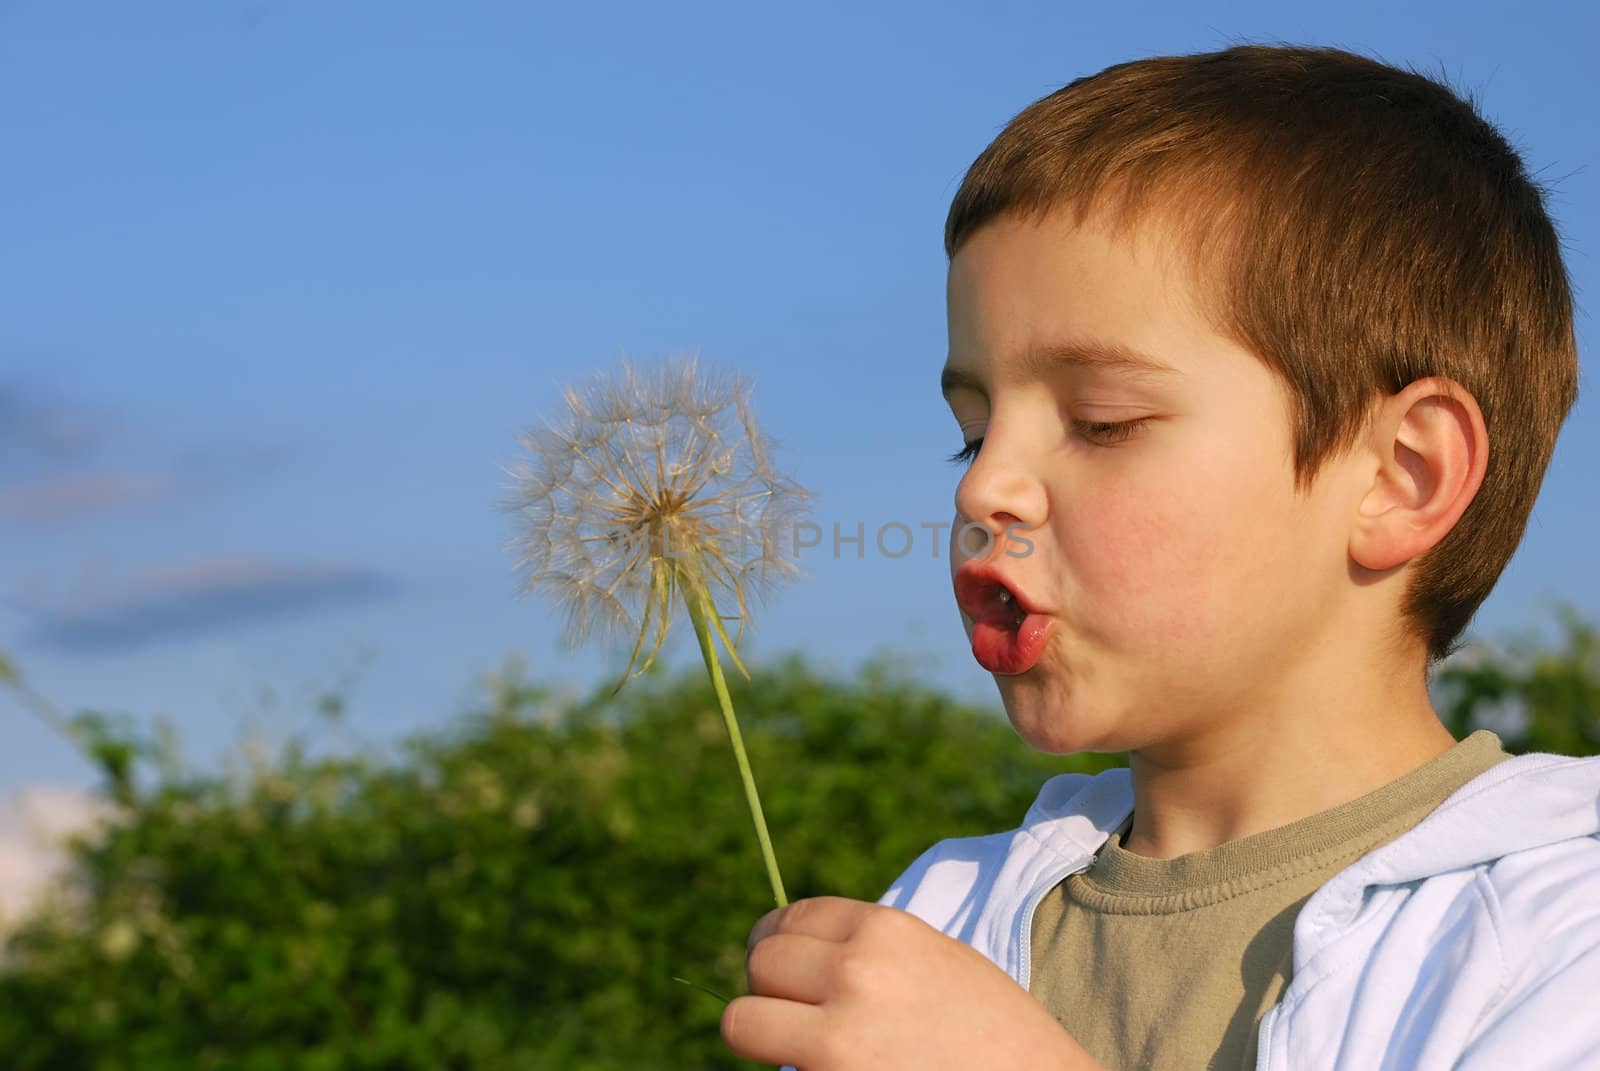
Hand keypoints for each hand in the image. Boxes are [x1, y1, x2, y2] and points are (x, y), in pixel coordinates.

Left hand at [720, 896, 1104, 1069]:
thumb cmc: (996, 1034)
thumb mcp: (938, 961)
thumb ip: (870, 951)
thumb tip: (797, 960)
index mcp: (885, 930)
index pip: (790, 919)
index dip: (778, 945)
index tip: (779, 969)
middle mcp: (855, 973)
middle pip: (760, 963)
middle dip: (768, 989)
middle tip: (790, 1012)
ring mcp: (837, 1038)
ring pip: (741, 1022)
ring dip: (762, 1035)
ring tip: (795, 1047)